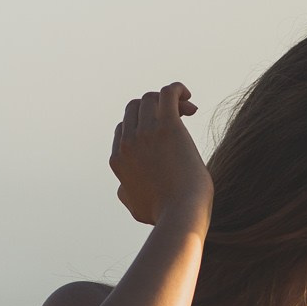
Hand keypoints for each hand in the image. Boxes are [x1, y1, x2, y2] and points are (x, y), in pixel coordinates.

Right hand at [110, 82, 211, 232]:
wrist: (180, 215)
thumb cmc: (163, 215)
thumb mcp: (134, 207)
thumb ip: (126, 194)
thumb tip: (123, 187)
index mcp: (118, 159)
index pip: (124, 127)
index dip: (143, 124)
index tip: (164, 133)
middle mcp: (127, 143)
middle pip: (135, 107)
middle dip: (155, 108)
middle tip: (179, 118)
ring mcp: (146, 133)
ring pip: (150, 97)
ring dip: (168, 100)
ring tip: (187, 111)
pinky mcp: (167, 127)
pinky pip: (167, 92)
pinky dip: (177, 89)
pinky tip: (188, 98)